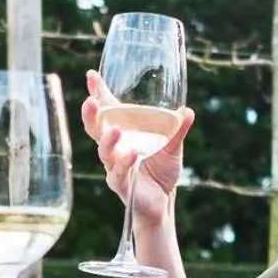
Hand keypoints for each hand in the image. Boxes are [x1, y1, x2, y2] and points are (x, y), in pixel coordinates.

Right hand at [80, 70, 194, 226]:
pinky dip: (125, 163)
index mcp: (123, 134)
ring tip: (115, 131)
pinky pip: (118, 172)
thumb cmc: (161, 171)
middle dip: (90, 115)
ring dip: (107, 140)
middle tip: (90, 102)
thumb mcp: (172, 146)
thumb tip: (187, 111)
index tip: (91, 75)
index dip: (98, 93)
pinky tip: (133, 154)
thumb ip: (177, 129)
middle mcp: (114, 148)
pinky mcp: (121, 184)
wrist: (163, 202)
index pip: (107, 111)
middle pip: (95, 129)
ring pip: (103, 152)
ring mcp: (115, 166)